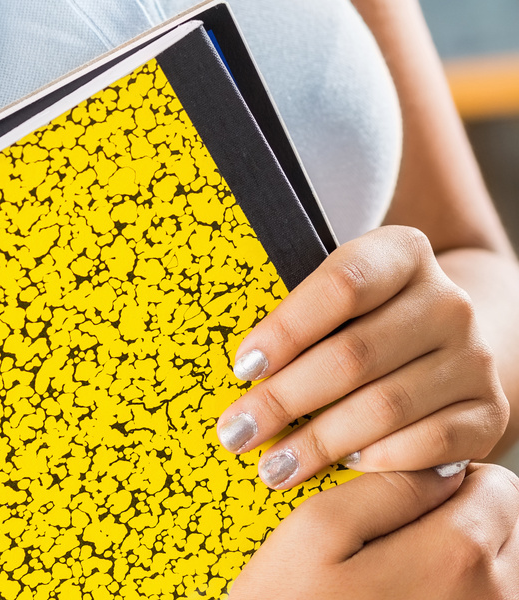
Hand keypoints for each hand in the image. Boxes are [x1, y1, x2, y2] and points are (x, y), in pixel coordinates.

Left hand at [215, 226, 507, 487]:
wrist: (449, 345)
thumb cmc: (369, 317)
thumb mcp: (343, 295)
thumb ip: (303, 311)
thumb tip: (242, 365)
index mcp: (405, 252)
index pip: (341, 286)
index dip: (287, 328)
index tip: (242, 367)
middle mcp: (449, 301)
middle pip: (354, 354)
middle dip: (286, 399)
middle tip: (237, 432)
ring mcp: (474, 358)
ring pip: (385, 406)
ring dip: (320, 443)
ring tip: (272, 465)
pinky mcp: (488, 412)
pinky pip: (426, 446)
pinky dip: (378, 461)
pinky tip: (341, 471)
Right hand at [227, 465, 518, 598]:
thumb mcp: (319, 529)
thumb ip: (388, 487)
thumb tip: (442, 467)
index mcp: (457, 556)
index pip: (496, 485)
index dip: (452, 475)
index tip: (408, 491)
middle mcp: (489, 599)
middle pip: (509, 526)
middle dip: (469, 513)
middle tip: (407, 527)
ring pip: (506, 566)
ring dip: (471, 554)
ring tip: (409, 565)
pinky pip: (489, 599)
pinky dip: (463, 588)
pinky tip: (413, 594)